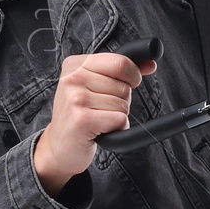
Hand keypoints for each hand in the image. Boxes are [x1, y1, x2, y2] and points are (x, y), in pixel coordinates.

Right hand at [32, 50, 156, 194]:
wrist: (60, 146)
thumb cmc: (79, 115)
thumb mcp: (95, 85)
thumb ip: (121, 71)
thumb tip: (150, 64)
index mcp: (76, 65)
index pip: (120, 61)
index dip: (133, 75)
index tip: (130, 82)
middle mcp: (73, 78)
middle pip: (124, 86)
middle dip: (122, 100)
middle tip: (102, 108)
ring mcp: (75, 98)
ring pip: (123, 104)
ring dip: (117, 116)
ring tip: (98, 119)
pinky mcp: (82, 119)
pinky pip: (119, 119)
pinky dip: (117, 128)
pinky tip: (101, 129)